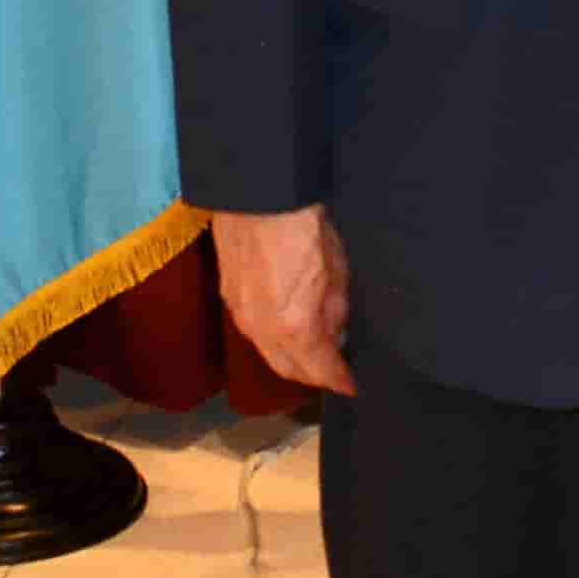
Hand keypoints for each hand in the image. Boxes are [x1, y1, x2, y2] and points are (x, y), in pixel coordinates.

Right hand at [212, 203, 353, 393]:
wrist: (256, 192)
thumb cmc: (304, 225)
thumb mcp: (336, 268)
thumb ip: (335, 308)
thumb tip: (334, 331)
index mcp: (294, 325)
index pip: (319, 369)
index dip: (338, 379)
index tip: (351, 384)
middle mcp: (262, 329)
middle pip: (288, 369)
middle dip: (312, 375)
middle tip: (332, 372)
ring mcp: (240, 314)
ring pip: (267, 352)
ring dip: (290, 358)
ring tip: (312, 351)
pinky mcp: (227, 296)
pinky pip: (252, 331)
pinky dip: (272, 338)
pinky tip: (286, 327)